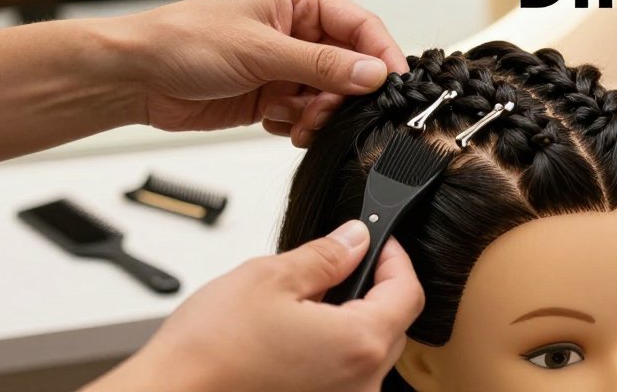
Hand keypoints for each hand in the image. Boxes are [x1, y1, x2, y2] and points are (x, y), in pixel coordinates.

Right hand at [84, 221, 425, 391]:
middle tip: (337, 266)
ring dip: (348, 322)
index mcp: (358, 345)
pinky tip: (292, 341)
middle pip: (392, 326)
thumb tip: (355, 239)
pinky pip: (342, 378)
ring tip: (303, 305)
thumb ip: (326, 255)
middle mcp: (360, 386)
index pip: (408, 293)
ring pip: (366, 354)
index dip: (395, 258)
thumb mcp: (270, 277)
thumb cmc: (208, 352)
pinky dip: (330, 354)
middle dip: (372, 290)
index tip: (377, 243)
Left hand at [113, 0, 407, 145]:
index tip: (394, 84)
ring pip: (330, 95)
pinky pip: (307, 114)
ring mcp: (285, 66)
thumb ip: (321, 64)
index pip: (360, 25)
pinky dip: (302, 126)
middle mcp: (297, 31)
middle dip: (344, 93)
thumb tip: (371, 72)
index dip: (381, 55)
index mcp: (298, 0)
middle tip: (330, 110)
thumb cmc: (183, 41)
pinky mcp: (272, 96)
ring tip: (300, 121)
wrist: (136, 78)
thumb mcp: (260, 50)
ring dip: (321, 114)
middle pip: (350, 66)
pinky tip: (282, 126)